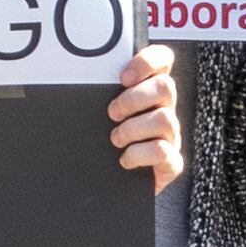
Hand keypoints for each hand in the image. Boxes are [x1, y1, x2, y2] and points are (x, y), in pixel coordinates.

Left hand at [107, 48, 183, 191]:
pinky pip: (163, 151)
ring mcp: (170, 136)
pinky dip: (139, 155)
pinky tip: (125, 159)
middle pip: (166, 87)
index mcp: (149, 91)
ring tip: (116, 139)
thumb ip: (99, 92)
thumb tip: (75, 73)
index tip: (122, 77)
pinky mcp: (170, 162)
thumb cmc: (101, 143)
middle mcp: (164, 110)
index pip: (163, 60)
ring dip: (133, 128)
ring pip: (165, 119)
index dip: (147, 61)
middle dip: (133, 99)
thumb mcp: (99, 113)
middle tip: (112, 113)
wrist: (108, 186)